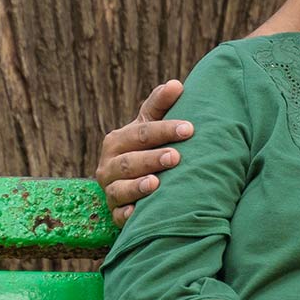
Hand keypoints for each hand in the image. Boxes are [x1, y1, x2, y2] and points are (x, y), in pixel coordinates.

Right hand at [95, 79, 192, 224]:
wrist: (132, 182)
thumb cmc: (146, 148)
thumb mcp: (150, 125)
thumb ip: (160, 104)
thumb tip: (176, 84)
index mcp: (118, 140)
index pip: (141, 133)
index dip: (165, 130)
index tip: (190, 128)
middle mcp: (108, 165)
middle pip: (129, 161)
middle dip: (152, 158)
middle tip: (176, 156)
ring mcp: (110, 190)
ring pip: (120, 188)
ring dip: (137, 186)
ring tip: (156, 183)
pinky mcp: (114, 213)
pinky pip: (118, 215)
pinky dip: (126, 214)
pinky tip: (137, 213)